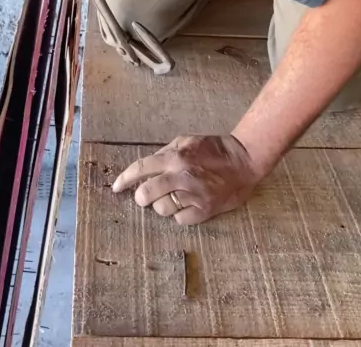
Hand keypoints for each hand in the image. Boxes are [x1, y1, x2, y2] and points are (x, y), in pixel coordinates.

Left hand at [112, 135, 261, 224]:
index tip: (116, 187)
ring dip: (162, 205)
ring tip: (173, 197)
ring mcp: (193, 195)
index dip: (124, 179)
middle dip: (142, 197)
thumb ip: (166, 153)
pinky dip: (179, 213)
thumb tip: (147, 167)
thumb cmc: (214, 149)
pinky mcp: (204, 211)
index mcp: (175, 157)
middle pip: (146, 195)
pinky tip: (187, 203)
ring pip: (161, 209)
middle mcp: (181, 176)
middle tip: (146, 196)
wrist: (244, 161)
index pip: (141, 168)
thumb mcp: (187, 141)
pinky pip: (179, 219)